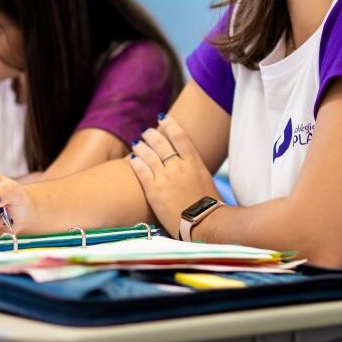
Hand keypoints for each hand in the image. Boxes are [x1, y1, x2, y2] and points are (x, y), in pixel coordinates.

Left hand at [129, 114, 218, 236]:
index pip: (180, 136)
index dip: (170, 124)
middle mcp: (179, 167)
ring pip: (149, 154)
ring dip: (141, 146)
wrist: (205, 223)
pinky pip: (141, 171)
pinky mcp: (154, 191)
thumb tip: (189, 163)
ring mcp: (166, 178)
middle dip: (152, 134)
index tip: (162, 118)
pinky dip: (136, 162)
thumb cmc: (209, 206)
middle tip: (147, 131)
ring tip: (137, 142)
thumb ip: (194, 169)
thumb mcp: (205, 180)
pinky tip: (132, 158)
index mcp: (194, 163)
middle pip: (161, 143)